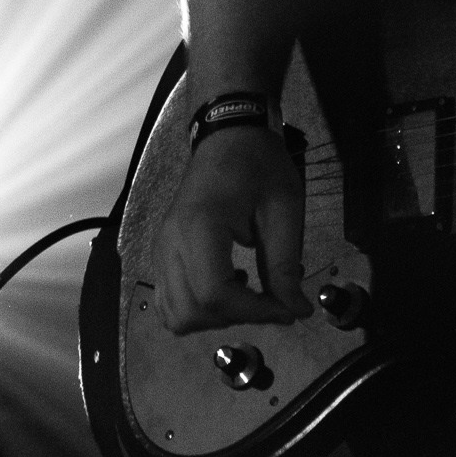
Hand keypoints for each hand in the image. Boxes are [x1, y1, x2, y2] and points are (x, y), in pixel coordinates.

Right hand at [153, 124, 313, 332]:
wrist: (229, 137)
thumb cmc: (259, 166)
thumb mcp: (284, 209)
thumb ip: (285, 264)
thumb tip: (295, 311)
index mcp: (201, 226)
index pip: (215, 293)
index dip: (253, 311)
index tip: (287, 310)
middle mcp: (170, 243)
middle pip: (190, 312)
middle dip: (236, 317)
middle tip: (270, 300)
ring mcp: (160, 250)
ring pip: (174, 315)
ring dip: (215, 318)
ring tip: (248, 291)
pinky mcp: (161, 254)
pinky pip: (168, 302)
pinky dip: (197, 309)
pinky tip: (227, 284)